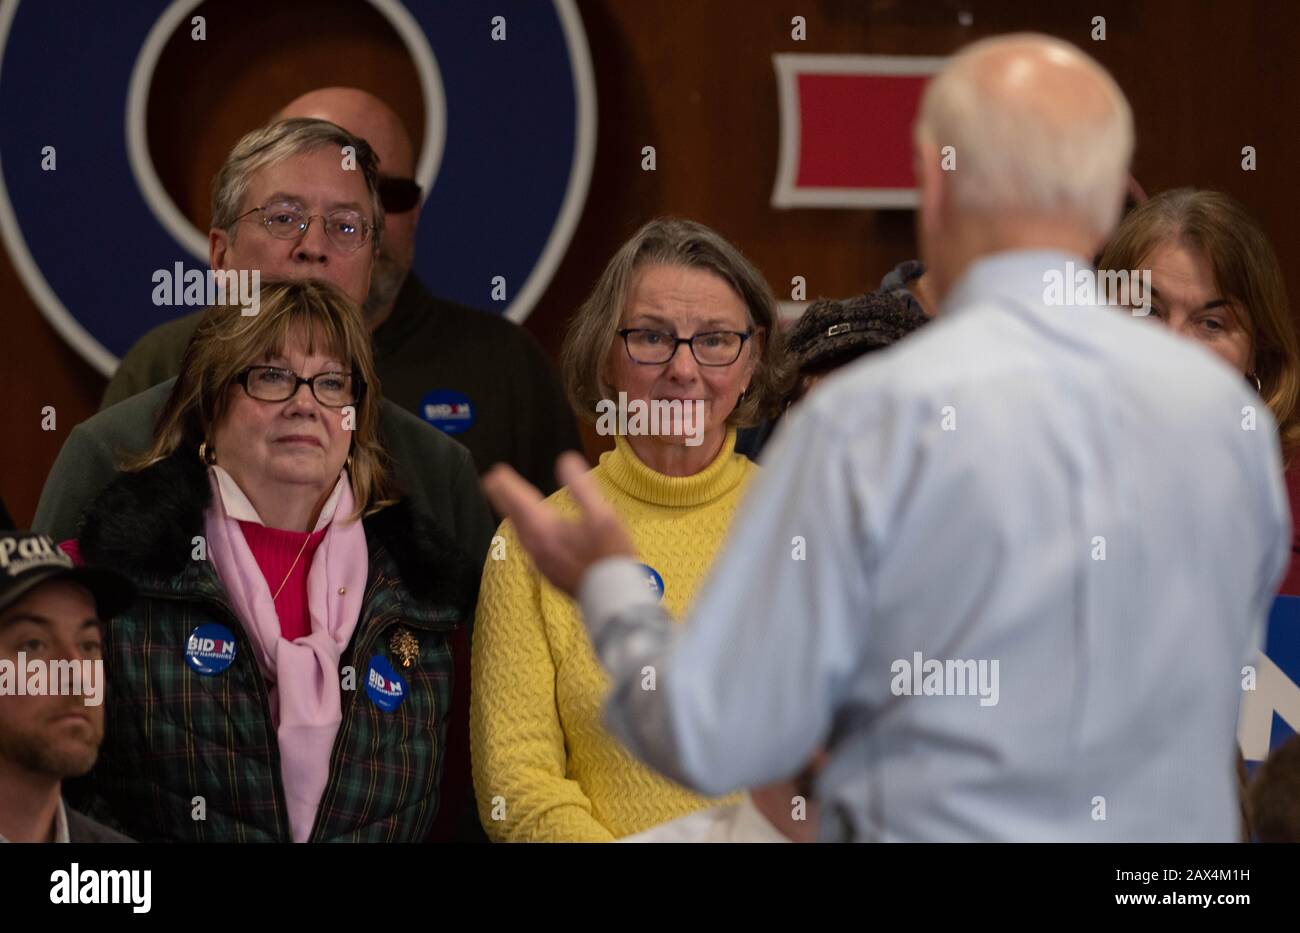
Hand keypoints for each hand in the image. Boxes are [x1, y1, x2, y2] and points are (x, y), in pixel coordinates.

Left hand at [482, 452, 634, 597]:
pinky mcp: (549, 574)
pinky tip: (530, 534)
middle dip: (503, 497)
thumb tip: (565, 461)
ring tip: (508, 505)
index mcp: (546, 529)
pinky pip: (528, 547)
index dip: (507, 484)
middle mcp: (537, 547)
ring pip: (520, 533)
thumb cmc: (610, 554)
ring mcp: (541, 563)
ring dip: (512, 515)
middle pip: (514, 517)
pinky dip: (524, 532)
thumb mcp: (602, 514)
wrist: (614, 596)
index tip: (495, 472)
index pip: (520, 500)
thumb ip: (582, 486)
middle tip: (493, 482)